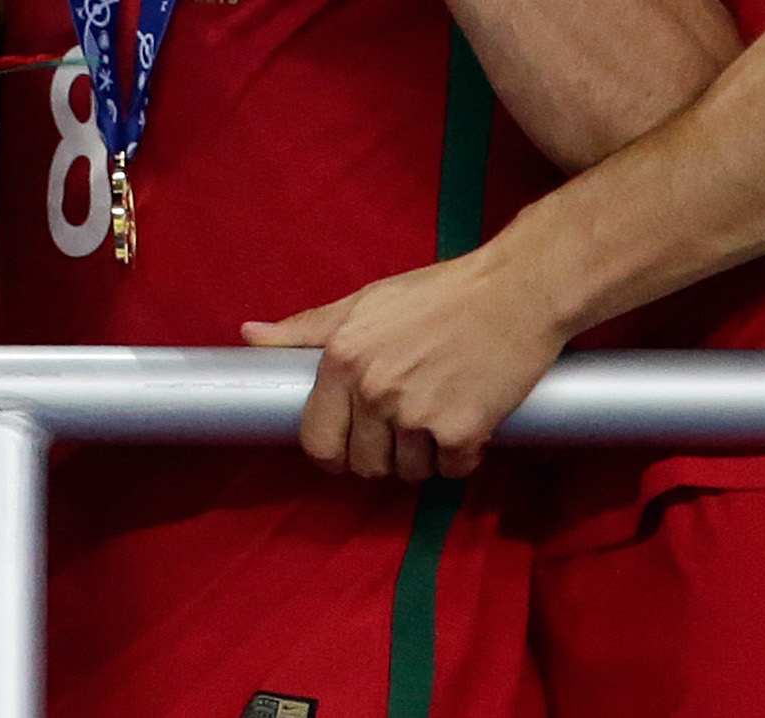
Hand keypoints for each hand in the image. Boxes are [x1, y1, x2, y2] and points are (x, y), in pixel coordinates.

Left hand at [242, 247, 571, 481]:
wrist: (515, 293)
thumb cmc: (438, 294)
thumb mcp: (363, 303)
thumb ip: (306, 328)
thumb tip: (249, 335)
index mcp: (342, 360)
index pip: (316, 441)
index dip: (331, 452)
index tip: (348, 447)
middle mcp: (374, 391)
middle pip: (363, 465)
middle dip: (380, 457)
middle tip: (400, 432)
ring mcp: (418, 415)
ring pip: (409, 472)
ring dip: (422, 457)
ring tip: (436, 418)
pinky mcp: (463, 432)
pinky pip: (451, 470)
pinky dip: (460, 456)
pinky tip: (466, 423)